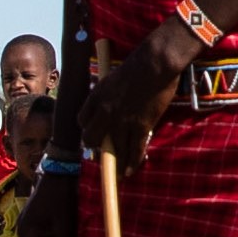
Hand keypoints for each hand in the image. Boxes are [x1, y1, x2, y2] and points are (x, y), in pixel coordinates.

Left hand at [69, 21, 204, 157]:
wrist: (155, 64)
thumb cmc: (138, 64)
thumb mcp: (113, 77)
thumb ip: (109, 92)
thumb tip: (113, 100)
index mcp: (96, 97)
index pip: (82, 120)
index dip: (88, 128)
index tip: (94, 131)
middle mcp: (105, 112)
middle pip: (91, 138)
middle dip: (96, 147)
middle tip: (104, 151)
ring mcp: (122, 121)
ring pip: (114, 149)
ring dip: (116, 163)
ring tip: (118, 173)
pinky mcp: (141, 126)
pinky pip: (134, 150)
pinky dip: (132, 163)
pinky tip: (130, 170)